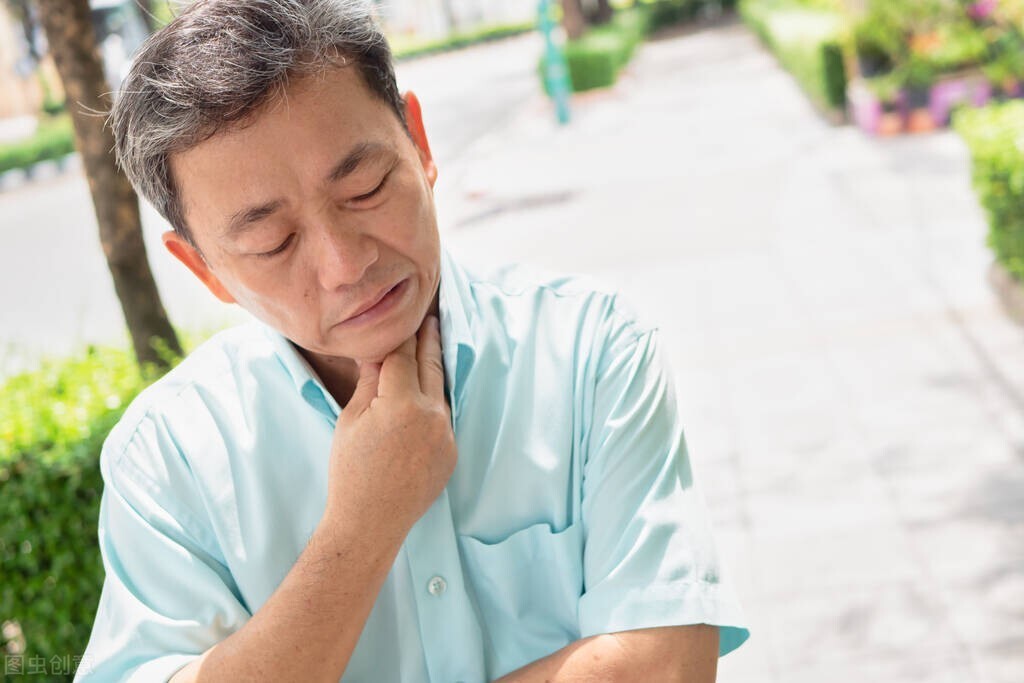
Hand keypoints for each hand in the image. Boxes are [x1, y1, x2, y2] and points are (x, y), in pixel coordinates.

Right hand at [323, 315, 456, 541]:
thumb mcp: (351, 420)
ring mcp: (446, 434)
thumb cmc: (351, 471)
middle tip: (429, 316)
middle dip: (429, 339)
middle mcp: (432, 414)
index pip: (403, 355)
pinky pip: (444, 417)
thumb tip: (377, 349)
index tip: (404, 316)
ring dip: (434, 369)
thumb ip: (371, 381)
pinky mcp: (452, 451)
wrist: (371, 522)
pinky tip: (427, 392)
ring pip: (440, 390)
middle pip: (432, 364)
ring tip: (431, 345)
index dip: (401, 335)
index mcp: (402, 403)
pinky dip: (434, 402)